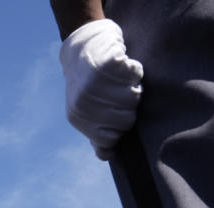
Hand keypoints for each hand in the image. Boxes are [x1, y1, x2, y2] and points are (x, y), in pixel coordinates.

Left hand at [59, 18, 142, 159]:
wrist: (82, 45)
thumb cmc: (90, 82)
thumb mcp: (87, 109)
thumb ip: (97, 132)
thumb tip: (106, 155)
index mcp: (78, 117)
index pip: (111, 140)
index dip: (120, 127)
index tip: (115, 110)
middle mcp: (83, 103)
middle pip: (126, 120)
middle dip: (129, 106)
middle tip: (118, 90)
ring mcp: (93, 84)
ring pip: (134, 98)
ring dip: (133, 86)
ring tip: (120, 78)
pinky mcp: (106, 64)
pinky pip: (135, 75)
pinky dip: (134, 68)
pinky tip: (122, 64)